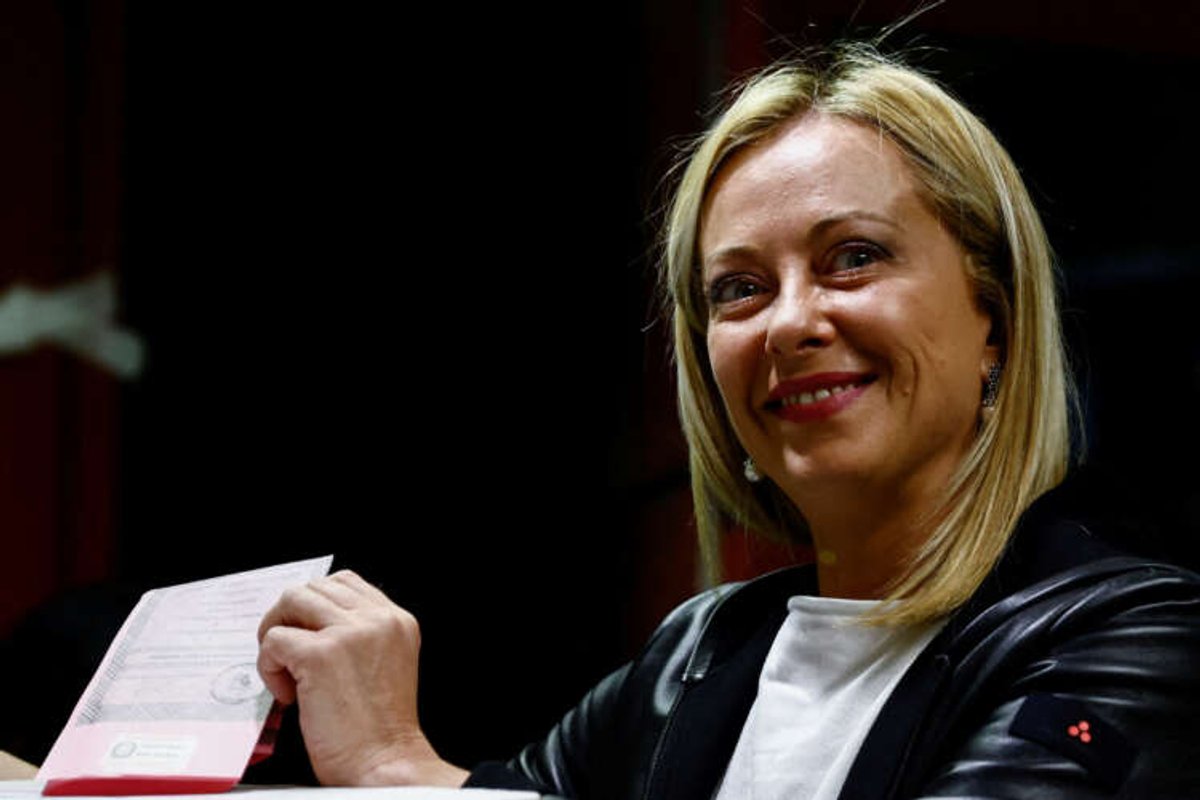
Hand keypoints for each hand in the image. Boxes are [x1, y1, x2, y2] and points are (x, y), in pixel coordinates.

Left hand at [256, 570, 466, 786]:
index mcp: (396, 620)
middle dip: (291, 617)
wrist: (384, 764)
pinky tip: (288, 694)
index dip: (315, 605)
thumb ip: (363, 636)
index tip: (305, 631)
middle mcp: (376, 620)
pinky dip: (269, 668)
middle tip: (287, 652)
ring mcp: (348, 634)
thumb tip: (314, 622)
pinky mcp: (320, 656)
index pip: (345, 582)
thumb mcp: (388, 663)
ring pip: (291, 601)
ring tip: (286, 669)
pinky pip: (274, 640)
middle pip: (314, 587)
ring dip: (277, 633)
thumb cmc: (380, 729)